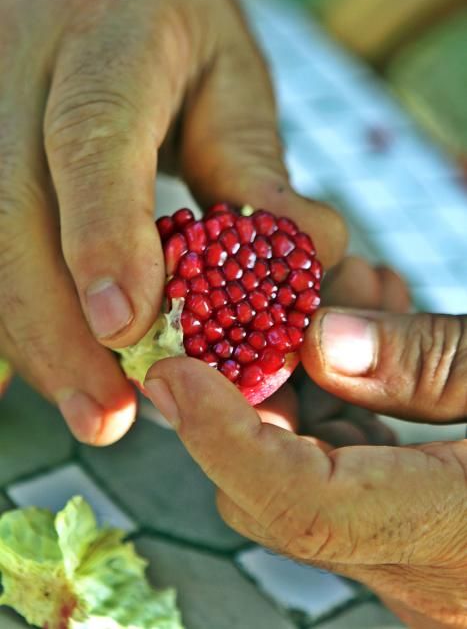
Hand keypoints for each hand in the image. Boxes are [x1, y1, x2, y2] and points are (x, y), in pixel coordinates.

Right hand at [0, 0, 345, 444]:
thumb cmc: (176, 32)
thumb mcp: (233, 80)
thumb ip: (254, 169)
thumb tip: (303, 260)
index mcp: (108, 31)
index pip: (89, 133)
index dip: (100, 234)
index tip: (124, 327)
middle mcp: (24, 63)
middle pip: (11, 204)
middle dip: (54, 323)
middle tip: (107, 410)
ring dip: (33, 335)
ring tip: (91, 405)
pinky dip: (21, 314)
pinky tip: (61, 362)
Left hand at [144, 259, 466, 628]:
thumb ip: (432, 365)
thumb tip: (321, 345)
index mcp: (456, 535)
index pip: (303, 503)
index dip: (226, 435)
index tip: (175, 371)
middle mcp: (423, 571)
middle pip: (283, 491)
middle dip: (259, 392)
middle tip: (273, 303)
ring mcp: (417, 560)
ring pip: (309, 476)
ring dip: (305, 385)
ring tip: (352, 296)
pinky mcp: (420, 534)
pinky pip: (351, 471)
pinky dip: (343, 403)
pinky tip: (373, 334)